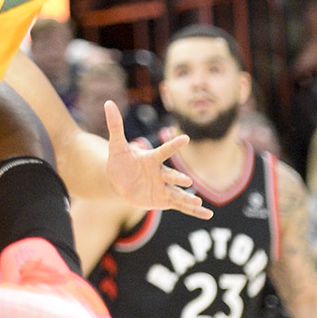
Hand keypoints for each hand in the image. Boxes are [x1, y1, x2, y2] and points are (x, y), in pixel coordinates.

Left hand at [105, 102, 211, 217]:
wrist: (120, 181)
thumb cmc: (120, 161)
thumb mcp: (116, 145)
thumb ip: (115, 125)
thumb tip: (108, 102)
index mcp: (151, 158)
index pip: (163, 151)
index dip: (173, 145)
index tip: (185, 138)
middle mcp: (160, 173)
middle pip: (170, 176)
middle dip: (178, 178)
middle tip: (187, 181)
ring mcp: (164, 187)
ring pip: (177, 193)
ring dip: (188, 199)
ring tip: (199, 203)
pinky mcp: (164, 200)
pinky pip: (180, 206)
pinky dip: (193, 211)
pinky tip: (207, 215)